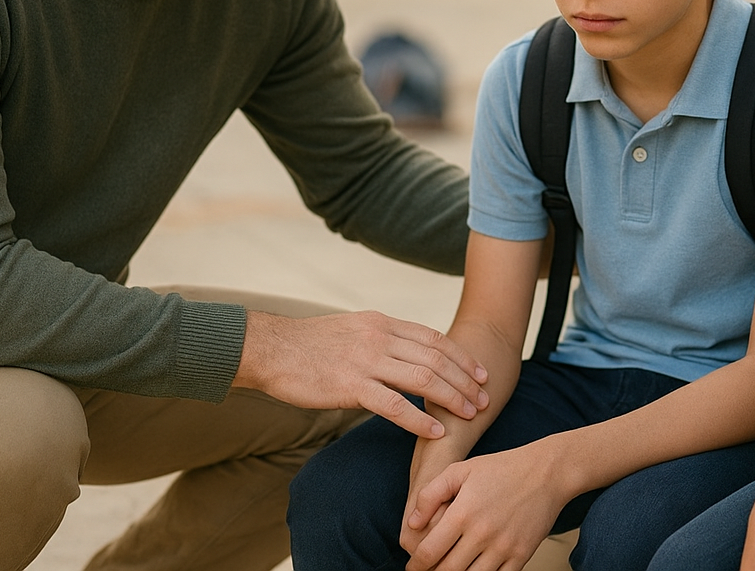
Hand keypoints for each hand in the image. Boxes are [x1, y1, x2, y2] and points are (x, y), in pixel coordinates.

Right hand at [235, 310, 488, 437]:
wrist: (270, 348)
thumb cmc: (307, 344)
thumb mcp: (351, 328)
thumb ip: (378, 338)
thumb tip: (402, 351)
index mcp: (380, 322)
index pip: (433, 337)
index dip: (460, 357)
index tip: (479, 373)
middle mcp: (379, 337)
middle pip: (435, 358)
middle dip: (464, 380)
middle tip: (484, 399)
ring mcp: (366, 360)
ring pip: (423, 379)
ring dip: (451, 398)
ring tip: (470, 415)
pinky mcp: (351, 385)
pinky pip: (394, 405)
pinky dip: (419, 420)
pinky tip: (436, 432)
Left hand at [403, 445, 566, 570]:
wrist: (546, 472)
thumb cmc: (502, 469)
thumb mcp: (460, 470)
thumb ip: (430, 495)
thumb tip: (412, 523)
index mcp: (463, 513)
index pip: (429, 552)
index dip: (416, 565)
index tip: (413, 567)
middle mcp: (482, 533)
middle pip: (447, 570)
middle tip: (429, 570)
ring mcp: (503, 547)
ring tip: (451, 570)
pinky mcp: (521, 555)